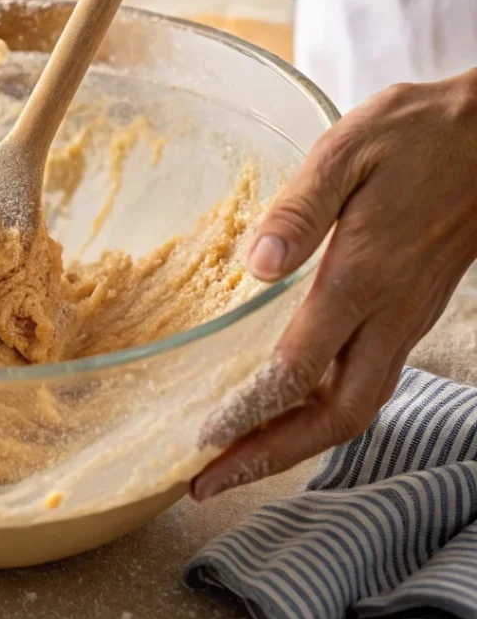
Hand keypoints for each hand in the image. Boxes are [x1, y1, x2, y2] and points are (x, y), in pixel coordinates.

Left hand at [193, 69, 476, 499]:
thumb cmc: (415, 135)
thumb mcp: (347, 152)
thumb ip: (300, 210)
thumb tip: (255, 268)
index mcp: (364, 277)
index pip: (300, 369)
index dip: (251, 412)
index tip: (203, 442)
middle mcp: (390, 312)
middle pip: (336, 416)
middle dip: (270, 456)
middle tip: (208, 483)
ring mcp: (407, 318)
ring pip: (354, 407)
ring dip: (295, 443)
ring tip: (237, 463)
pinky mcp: (411, 311)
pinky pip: (366, 382)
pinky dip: (322, 413)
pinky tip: (287, 412)